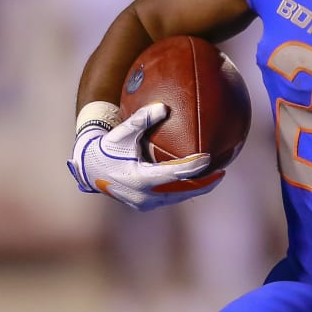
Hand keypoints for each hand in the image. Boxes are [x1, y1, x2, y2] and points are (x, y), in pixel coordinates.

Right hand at [67, 102, 222, 210]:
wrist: (90, 169)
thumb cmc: (108, 147)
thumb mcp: (122, 132)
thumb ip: (142, 119)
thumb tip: (164, 107)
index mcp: (139, 178)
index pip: (173, 174)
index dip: (193, 166)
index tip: (208, 157)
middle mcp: (143, 195)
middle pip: (182, 191)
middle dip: (204, 183)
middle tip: (222, 171)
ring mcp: (145, 203)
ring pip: (178, 196)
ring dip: (197, 187)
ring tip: (215, 176)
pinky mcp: (145, 205)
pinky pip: (171, 197)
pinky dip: (185, 188)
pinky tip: (198, 179)